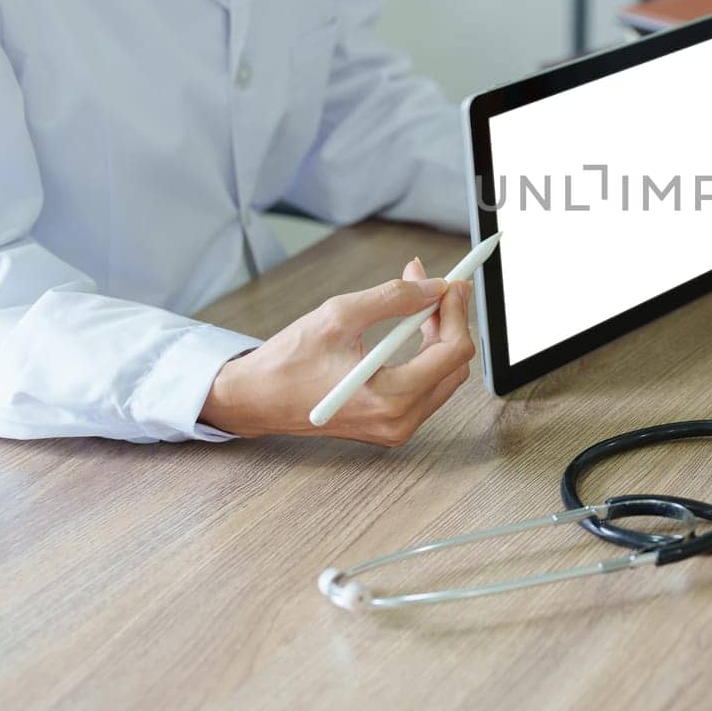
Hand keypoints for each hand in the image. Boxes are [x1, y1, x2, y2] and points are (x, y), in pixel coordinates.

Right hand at [200, 257, 474, 445]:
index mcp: (389, 399)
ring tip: (418, 301)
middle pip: (454, 365)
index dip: (457, 311)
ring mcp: (396, 428)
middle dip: (449, 320)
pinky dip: (425, 354)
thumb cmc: (288, 361)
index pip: (452, 352)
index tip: (453, 282)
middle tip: (434, 285)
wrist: (255, 399)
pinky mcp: (389, 425)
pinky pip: (425, 386)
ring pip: (444, 376)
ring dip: (439, 334)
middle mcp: (399, 422)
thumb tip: (435, 286)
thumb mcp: (339, 316)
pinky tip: (410, 327)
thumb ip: (393, 299)